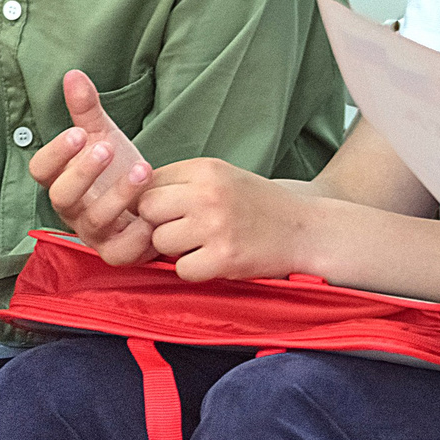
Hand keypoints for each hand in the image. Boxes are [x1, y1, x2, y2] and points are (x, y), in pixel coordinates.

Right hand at [29, 69, 161, 264]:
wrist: (153, 199)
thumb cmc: (119, 168)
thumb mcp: (104, 135)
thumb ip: (87, 109)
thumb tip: (73, 74)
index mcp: (62, 179)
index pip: (41, 170)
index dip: (56, 154)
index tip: (77, 134)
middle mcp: (72, 209)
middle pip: (61, 196)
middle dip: (82, 172)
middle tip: (105, 148)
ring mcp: (94, 233)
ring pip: (94, 220)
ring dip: (118, 195)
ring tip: (143, 169)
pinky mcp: (118, 251)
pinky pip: (121, 250)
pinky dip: (137, 233)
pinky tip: (152, 212)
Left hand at [135, 158, 313, 281]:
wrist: (307, 230)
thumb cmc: (260, 206)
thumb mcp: (223, 178)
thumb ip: (182, 184)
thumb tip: (132, 202)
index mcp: (206, 169)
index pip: (147, 184)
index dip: (154, 203)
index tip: (171, 213)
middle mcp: (209, 194)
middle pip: (147, 211)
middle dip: (159, 225)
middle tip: (186, 231)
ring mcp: (217, 226)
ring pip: (160, 242)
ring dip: (177, 250)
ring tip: (205, 245)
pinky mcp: (225, 257)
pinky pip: (182, 270)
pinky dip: (196, 270)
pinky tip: (216, 260)